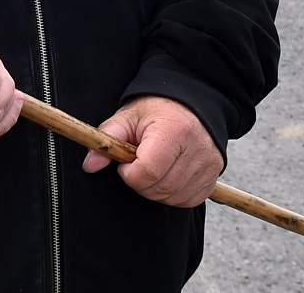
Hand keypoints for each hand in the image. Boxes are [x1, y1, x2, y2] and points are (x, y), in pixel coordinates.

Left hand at [82, 96, 221, 206]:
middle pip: (159, 188)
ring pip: (173, 197)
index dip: (129, 173)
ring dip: (156, 191)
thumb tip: (89, 166)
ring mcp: (208, 165)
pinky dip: (173, 195)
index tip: (126, 163)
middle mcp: (196, 148)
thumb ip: (107, 140)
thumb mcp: (127, 117)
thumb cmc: (157, 111)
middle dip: (140, 184)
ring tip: (153, 168)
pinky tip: (167, 176)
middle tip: (137, 166)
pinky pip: (188, 200)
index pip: (147, 171)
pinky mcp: (213, 177)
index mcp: (174, 130)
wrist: (192, 104)